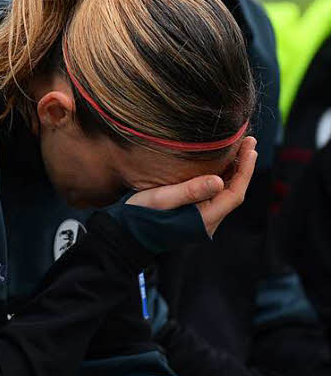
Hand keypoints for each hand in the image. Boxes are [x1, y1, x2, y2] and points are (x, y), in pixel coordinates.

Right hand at [126, 136, 256, 235]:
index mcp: (204, 218)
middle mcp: (208, 221)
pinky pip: (214, 194)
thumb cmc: (141, 214)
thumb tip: (219, 181)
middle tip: (247, 141)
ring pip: (225, 193)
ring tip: (237, 149)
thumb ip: (190, 191)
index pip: (234, 193)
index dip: (245, 170)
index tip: (249, 149)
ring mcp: (202, 219)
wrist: (126, 233)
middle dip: (242, 167)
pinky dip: (221, 177)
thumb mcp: (162, 198)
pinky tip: (220, 164)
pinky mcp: (194, 215)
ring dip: (233, 171)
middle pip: (233, 192)